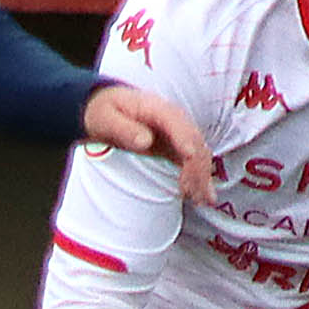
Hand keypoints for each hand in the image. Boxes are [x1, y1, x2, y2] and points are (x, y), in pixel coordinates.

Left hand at [81, 81, 216, 208]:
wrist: (107, 109)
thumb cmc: (104, 112)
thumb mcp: (105, 118)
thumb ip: (123, 129)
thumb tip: (145, 141)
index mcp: (155, 108)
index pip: (176, 122)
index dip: (184, 138)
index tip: (188, 156)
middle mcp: (173, 118)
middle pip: (193, 140)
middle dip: (196, 165)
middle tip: (191, 191)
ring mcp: (178, 132)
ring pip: (199, 153)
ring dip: (203, 177)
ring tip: (202, 200)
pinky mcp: (178, 146)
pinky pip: (195, 161)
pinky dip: (201, 179)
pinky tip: (204, 197)